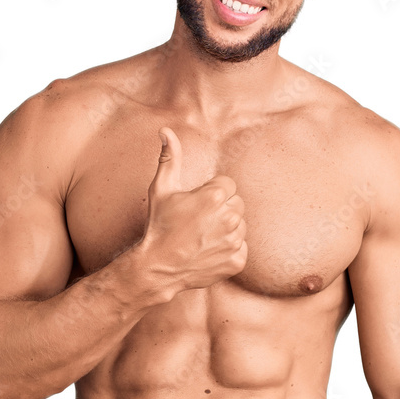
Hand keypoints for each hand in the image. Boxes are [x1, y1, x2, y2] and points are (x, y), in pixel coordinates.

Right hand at [138, 126, 247, 292]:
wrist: (158, 267)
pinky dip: (228, 251)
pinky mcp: (237, 261)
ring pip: (240, 226)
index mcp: (216, 195)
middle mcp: (230, 217)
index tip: (196, 205)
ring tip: (202, 237)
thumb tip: (166, 130)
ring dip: (226, 230)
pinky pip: (241, 249)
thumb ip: (170, 158)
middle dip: (221, 210)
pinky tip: (209, 252)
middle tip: (198, 221)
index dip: (211, 193)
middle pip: (236, 204)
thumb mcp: (161, 189)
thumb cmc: (159, 226)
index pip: (228, 185)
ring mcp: (235, 241)